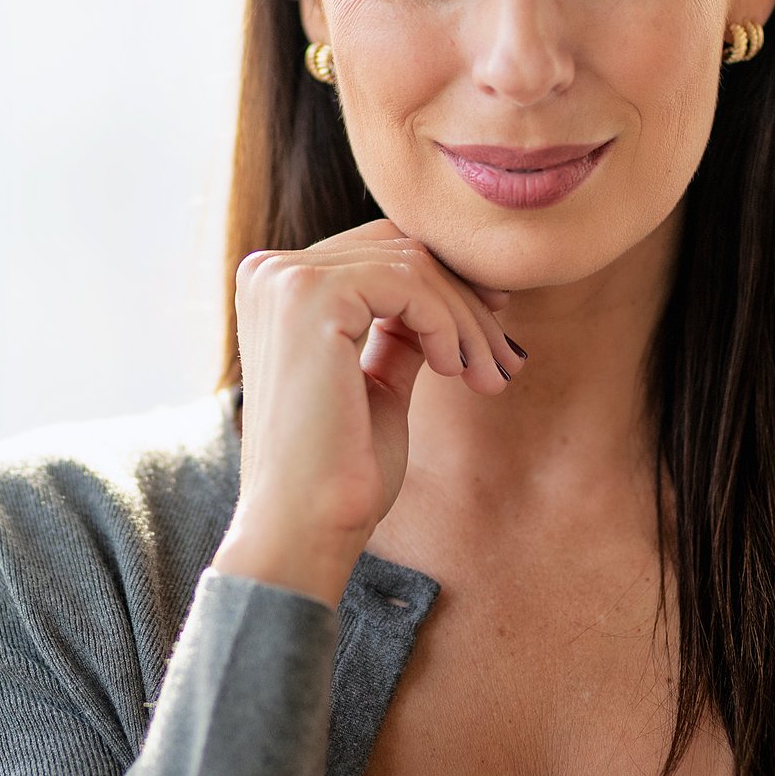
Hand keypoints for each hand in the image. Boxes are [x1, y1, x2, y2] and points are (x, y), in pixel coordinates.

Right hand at [216, 218, 520, 606]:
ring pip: (414, 267)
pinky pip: (410, 286)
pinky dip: (447, 326)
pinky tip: (454, 372)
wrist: (305, 524)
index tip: (494, 323)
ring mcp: (284, 278)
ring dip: (467, 323)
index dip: (446, 284)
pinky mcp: (309, 296)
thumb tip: (447, 297)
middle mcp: (270, 270)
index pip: (379, 251)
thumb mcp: (377, 383)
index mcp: (275, 287)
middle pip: (400, 251)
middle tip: (505, 358)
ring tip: (490, 377)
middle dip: (465, 302)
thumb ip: (398, 334)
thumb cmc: (340, 469)